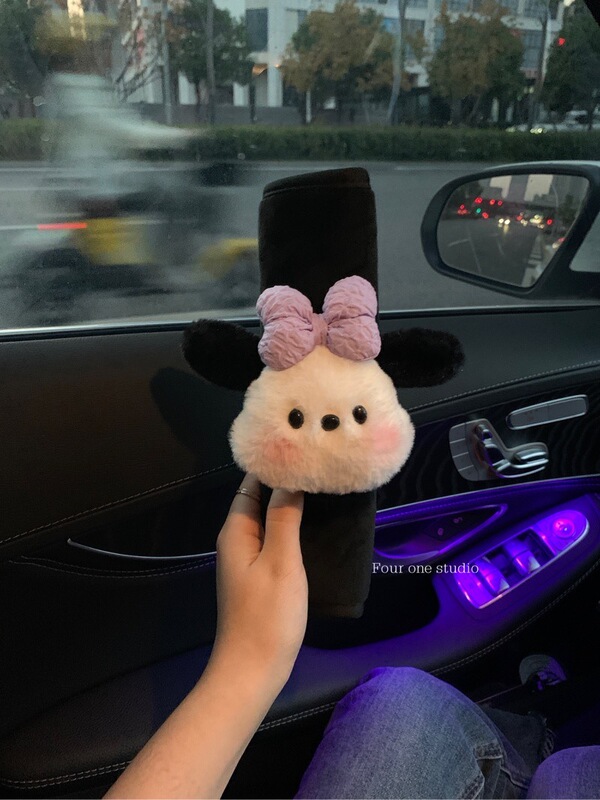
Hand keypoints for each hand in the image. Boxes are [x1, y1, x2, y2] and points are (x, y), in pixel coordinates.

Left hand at [211, 474, 306, 687]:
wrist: (253, 670)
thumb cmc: (267, 614)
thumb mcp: (281, 561)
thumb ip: (284, 517)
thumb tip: (290, 477)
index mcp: (237, 530)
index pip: (252, 483)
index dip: (275, 463)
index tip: (302, 445)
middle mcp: (238, 540)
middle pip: (260, 499)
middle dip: (286, 481)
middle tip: (321, 463)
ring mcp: (248, 559)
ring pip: (270, 520)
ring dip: (292, 504)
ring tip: (324, 486)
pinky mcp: (260, 576)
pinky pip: (276, 539)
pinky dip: (293, 526)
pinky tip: (317, 525)